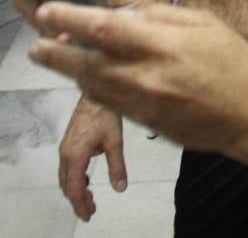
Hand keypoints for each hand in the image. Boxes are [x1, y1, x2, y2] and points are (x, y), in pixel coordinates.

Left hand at [30, 2, 247, 152]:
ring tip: (57, 57)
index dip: (71, 18)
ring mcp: (143, 103)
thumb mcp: (204, 25)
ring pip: (92, 86)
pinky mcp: (143, 122)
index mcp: (164, 46)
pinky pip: (108, 102)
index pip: (105, 29)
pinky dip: (93, 87)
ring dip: (72, 70)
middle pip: (86, 63)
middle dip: (56, 53)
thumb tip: (127, 16)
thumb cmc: (234, 64)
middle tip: (37, 44)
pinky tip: (90, 77)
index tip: (50, 10)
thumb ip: (162, 17)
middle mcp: (147, 76)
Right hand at [59, 96, 125, 220]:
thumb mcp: (115, 142)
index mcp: (75, 156)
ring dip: (76, 189)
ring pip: (66, 177)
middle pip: (67, 186)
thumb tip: (120, 186)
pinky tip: (87, 179)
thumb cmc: (105, 113)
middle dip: (78, 200)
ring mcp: (65, 148)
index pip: (75, 189)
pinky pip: (67, 167)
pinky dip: (75, 178)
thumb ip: (117, 166)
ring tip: (90, 197)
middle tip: (91, 209)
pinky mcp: (68, 143)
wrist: (95, 94)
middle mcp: (65, 154)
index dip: (81, 205)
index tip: (88, 215)